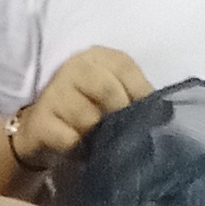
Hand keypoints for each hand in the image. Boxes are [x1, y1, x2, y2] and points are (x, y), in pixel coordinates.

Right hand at [8, 46, 153, 178]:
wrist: (40, 128)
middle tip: (121, 132)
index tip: (147, 114)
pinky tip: (78, 148)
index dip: (140, 91)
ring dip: (97, 135)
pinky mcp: (40, 121)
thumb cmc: (83, 109)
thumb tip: (164, 113)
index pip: (124, 67)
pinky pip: (70, 138)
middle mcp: (73, 68)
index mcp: (95, 57)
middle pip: (107, 89)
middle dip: (119, 114)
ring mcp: (54, 93)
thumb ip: (133, 95)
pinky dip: (78, 148)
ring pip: (88, 118)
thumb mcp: (109, 93)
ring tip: (95, 139)